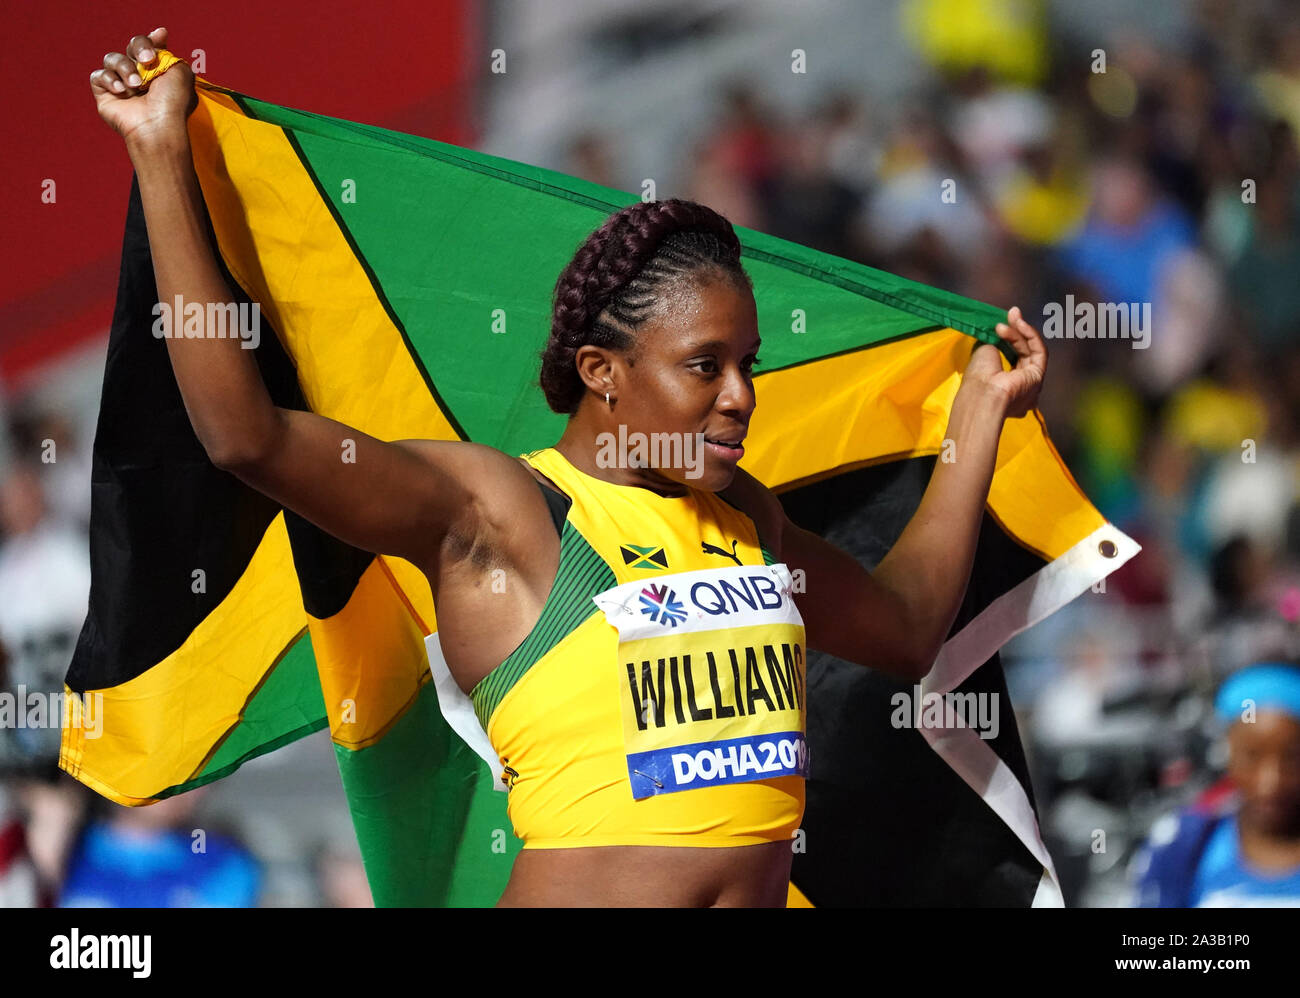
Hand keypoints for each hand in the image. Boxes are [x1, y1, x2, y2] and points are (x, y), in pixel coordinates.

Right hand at [89, 27, 194, 144]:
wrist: (157, 125)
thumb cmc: (173, 103)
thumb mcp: (181, 73)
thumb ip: (169, 53)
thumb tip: (160, 34)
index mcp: (158, 72)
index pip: (149, 47)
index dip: (150, 40)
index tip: (160, 36)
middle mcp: (140, 77)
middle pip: (131, 46)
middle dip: (139, 47)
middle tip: (147, 59)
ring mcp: (122, 85)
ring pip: (112, 58)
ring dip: (125, 68)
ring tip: (136, 85)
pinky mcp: (105, 95)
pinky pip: (99, 75)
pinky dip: (110, 80)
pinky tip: (122, 92)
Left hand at [960, 306, 1047, 418]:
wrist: (984, 393)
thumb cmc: (978, 378)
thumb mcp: (983, 354)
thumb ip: (993, 344)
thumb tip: (998, 333)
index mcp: (1003, 386)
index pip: (1010, 358)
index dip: (1007, 339)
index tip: (999, 323)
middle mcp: (1019, 387)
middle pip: (1022, 352)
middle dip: (1016, 330)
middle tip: (1010, 313)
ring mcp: (1030, 383)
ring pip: (1030, 350)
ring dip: (1021, 330)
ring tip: (1012, 315)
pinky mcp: (1039, 376)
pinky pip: (1039, 352)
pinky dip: (1031, 335)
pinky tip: (1020, 324)